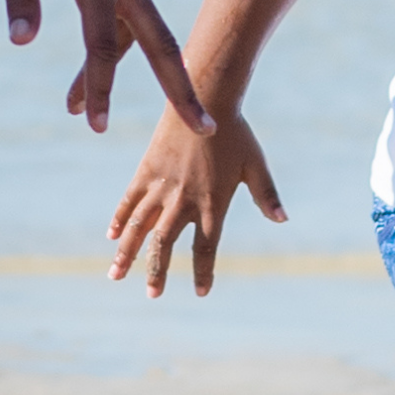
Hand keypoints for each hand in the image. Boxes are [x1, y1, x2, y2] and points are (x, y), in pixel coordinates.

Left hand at [0, 0, 213, 137]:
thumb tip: (21, 43)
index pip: (100, 41)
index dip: (97, 85)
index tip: (92, 123)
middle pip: (160, 41)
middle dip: (181, 89)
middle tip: (204, 129)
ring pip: (135, 28)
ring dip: (111, 67)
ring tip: (72, 107)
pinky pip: (131, 4)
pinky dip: (115, 33)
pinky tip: (84, 44)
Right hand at [107, 100, 286, 295]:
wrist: (203, 98)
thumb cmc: (235, 133)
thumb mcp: (255, 164)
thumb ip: (266, 194)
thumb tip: (282, 219)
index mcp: (213, 202)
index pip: (206, 247)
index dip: (203, 271)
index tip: (201, 292)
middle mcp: (184, 199)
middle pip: (166, 244)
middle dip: (157, 271)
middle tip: (153, 295)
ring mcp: (161, 186)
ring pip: (139, 228)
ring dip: (128, 253)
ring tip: (116, 275)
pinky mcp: (145, 171)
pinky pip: (129, 201)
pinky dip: (120, 220)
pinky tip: (112, 237)